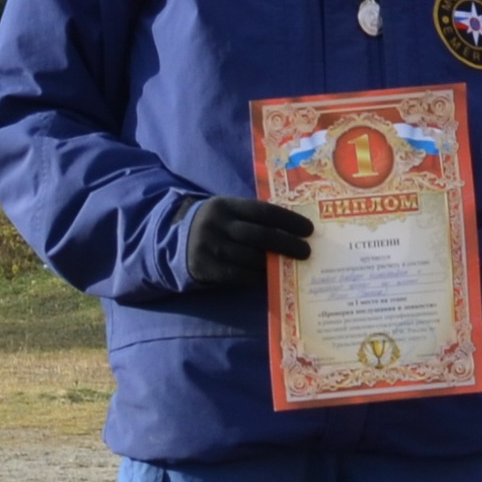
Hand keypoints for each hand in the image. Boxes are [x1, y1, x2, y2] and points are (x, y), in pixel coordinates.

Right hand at [181, 195, 314, 292]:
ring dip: (272, 263)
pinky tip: (266, 276)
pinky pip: (235, 274)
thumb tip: (291, 233)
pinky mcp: (203, 265)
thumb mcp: (228, 213)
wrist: (173, 239)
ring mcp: (209, 245)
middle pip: (259, 234)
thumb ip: (252, 219)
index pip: (263, 211)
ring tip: (289, 266)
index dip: (288, 221)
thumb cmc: (214, 226)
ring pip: (249, 257)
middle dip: (287, 244)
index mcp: (227, 205)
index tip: (308, 230)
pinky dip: (254, 276)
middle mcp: (217, 223)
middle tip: (306, 252)